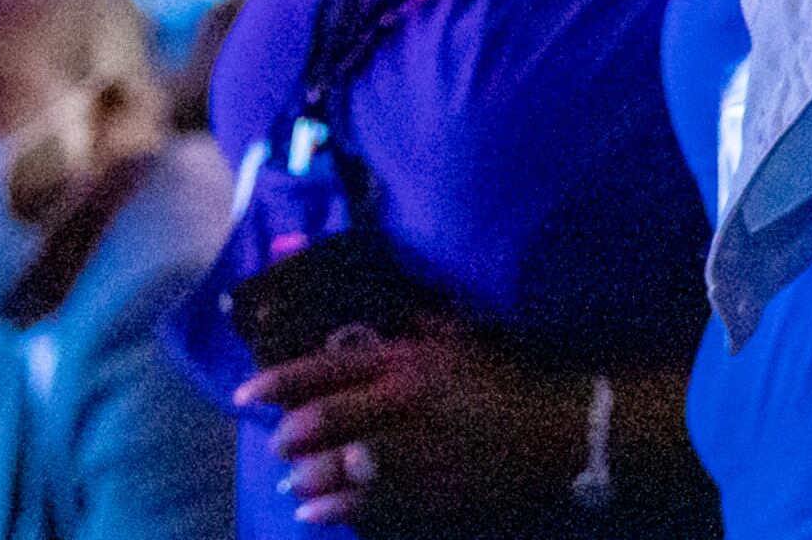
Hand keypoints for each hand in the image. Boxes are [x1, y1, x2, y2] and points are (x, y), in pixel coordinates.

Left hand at [243, 326, 582, 532]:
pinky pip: (361, 507)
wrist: (565, 434)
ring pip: (336, 470)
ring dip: (306, 478)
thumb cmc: (515, 380)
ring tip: (295, 483)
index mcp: (409, 363)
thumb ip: (418, 324)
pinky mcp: (424, 497)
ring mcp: (412, 457)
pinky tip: (314, 514)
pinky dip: (331, 511)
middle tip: (279, 444)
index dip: (279, 382)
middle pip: (323, 423)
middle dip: (291, 437)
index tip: (247, 394)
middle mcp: (402, 408)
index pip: (326, 369)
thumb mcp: (465, 339)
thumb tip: (379, 298)